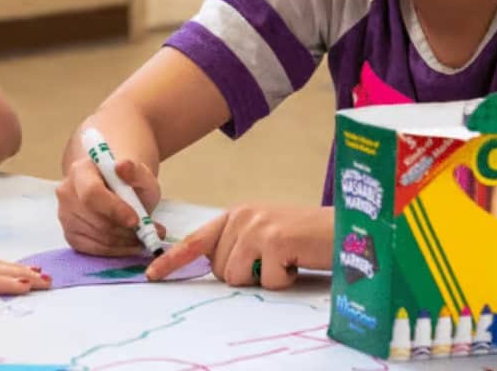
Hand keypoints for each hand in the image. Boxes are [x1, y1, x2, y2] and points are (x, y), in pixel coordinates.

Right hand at [56, 155, 164, 255]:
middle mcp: (67, 192)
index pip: (91, 193)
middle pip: (97, 220)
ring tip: (142, 236)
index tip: (136, 220)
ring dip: (124, 241)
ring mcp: (65, 215)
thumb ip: (136, 171)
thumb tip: (123, 166)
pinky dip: (116, 250)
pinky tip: (129, 244)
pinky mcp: (70, 235)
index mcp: (81, 170)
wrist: (116, 190)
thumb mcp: (141, 175)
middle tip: (149, 232)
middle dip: (125, 230)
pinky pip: (94, 249)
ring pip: (98, 237)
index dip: (114, 209)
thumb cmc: (128, 182)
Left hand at [146, 204, 332, 288]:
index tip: (152, 275)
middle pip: (220, 270)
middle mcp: (241, 216)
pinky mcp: (274, 240)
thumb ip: (238, 245)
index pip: (196, 240)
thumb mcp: (265, 234)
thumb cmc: (305, 238)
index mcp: (235, 215)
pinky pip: (266, 282)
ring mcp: (257, 227)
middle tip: (273, 261)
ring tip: (285, 260)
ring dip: (264, 278)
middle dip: (245, 276)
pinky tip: (297, 261)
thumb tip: (215, 268)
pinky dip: (285, 280)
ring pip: (237, 277)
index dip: (173, 260)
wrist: (344, 229)